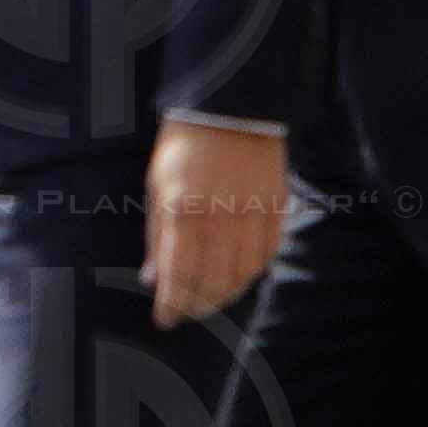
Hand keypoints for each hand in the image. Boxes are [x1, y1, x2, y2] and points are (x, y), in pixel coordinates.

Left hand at [145, 115, 288, 330]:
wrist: (227, 107)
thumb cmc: (185, 147)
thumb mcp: (158, 188)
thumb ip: (157, 237)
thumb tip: (152, 279)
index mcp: (182, 209)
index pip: (178, 275)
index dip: (172, 305)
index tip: (165, 319)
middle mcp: (219, 215)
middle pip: (213, 281)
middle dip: (198, 305)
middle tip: (188, 311)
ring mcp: (251, 211)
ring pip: (244, 273)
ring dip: (227, 293)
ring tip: (213, 297)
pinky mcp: (275, 204)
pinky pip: (268, 252)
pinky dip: (254, 270)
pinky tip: (241, 274)